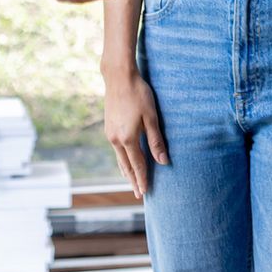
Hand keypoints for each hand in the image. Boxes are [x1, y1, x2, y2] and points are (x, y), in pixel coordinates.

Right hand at [102, 68, 166, 197]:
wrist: (118, 77)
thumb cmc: (138, 94)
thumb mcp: (151, 117)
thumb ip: (156, 141)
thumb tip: (163, 161)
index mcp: (127, 138)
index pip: (137, 165)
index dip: (142, 179)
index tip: (145, 193)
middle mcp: (115, 139)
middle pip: (126, 166)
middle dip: (133, 180)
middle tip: (138, 194)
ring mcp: (110, 133)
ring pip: (119, 158)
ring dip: (126, 171)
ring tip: (131, 181)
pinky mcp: (108, 127)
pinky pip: (116, 149)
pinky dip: (121, 159)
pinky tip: (124, 160)